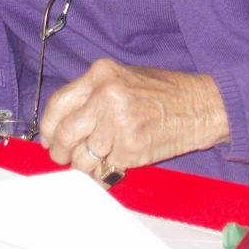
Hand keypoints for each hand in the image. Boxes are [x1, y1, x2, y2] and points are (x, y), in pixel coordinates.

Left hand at [39, 58, 228, 184]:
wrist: (200, 105)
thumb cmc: (163, 92)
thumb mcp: (123, 78)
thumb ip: (92, 95)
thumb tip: (63, 123)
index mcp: (101, 74)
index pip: (58, 103)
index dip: (48, 126)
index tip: (47, 138)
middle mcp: (105, 96)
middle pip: (64, 133)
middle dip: (59, 151)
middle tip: (63, 156)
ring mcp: (117, 124)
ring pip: (81, 158)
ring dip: (83, 166)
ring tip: (94, 161)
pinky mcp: (130, 149)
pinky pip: (103, 171)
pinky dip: (102, 174)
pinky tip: (111, 166)